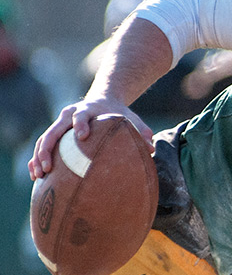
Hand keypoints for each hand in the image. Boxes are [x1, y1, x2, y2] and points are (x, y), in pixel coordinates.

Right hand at [28, 96, 152, 179]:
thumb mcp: (130, 117)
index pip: (81, 115)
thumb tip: (151, 148)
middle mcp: (69, 115)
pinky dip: (37, 158)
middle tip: (48, 167)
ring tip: (39, 175)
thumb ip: (140, 130)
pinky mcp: (55, 131)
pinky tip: (36, 175)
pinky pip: (42, 145)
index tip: (82, 136)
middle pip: (54, 130)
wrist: (103, 98)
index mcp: (88, 109)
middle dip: (49, 148)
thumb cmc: (118, 113)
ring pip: (44, 139)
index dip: (80, 124)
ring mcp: (60, 123)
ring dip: (39, 157)